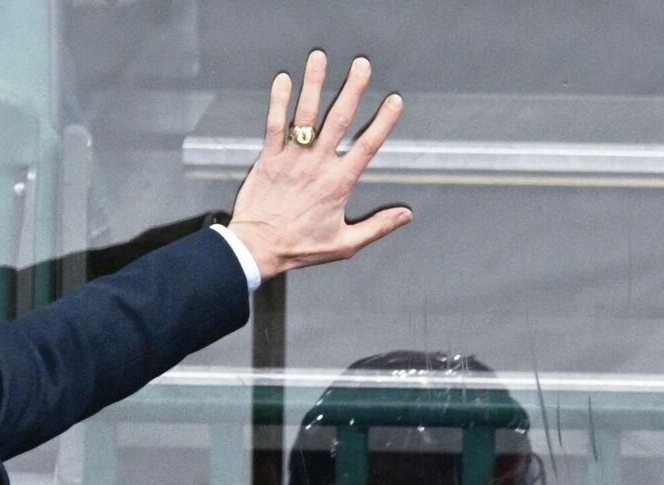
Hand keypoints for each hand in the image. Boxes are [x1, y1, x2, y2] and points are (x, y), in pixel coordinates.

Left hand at [228, 50, 410, 279]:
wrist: (257, 248)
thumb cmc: (299, 248)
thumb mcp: (345, 244)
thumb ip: (378, 226)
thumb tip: (406, 215)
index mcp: (338, 183)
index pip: (367, 146)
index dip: (382, 122)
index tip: (394, 101)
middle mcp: (317, 165)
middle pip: (338, 120)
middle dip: (352, 89)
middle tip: (362, 65)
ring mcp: (291, 159)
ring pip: (305, 115)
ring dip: (313, 84)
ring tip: (320, 57)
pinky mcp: (268, 158)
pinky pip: (274, 124)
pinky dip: (278, 101)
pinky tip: (284, 79)